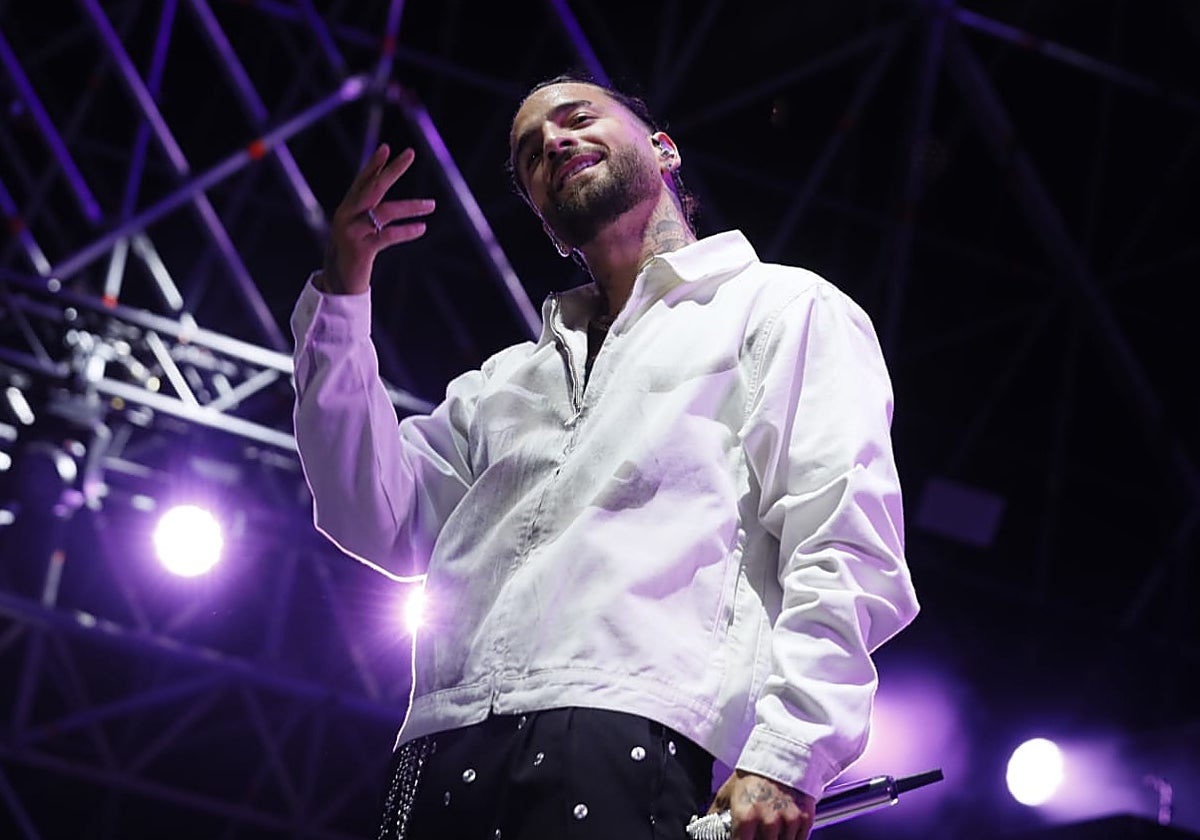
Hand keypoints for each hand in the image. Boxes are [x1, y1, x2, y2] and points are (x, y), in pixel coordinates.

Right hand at [320, 144, 435, 294]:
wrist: (337, 285)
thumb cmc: (351, 256)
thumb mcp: (356, 230)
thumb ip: (365, 213)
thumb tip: (379, 194)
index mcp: (346, 209)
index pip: (362, 182)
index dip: (374, 165)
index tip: (388, 148)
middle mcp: (346, 216)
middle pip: (372, 187)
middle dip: (392, 170)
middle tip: (411, 153)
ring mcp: (351, 232)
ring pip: (384, 211)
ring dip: (410, 206)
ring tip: (432, 204)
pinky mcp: (360, 250)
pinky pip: (387, 236)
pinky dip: (406, 231)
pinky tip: (421, 228)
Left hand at [709, 770, 815, 839]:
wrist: (780, 753)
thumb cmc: (753, 773)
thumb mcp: (727, 792)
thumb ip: (716, 814)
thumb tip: (704, 828)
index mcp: (745, 816)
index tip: (740, 838)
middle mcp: (768, 821)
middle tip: (754, 832)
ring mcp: (788, 821)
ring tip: (768, 831)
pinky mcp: (805, 819)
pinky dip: (791, 838)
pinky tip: (783, 831)